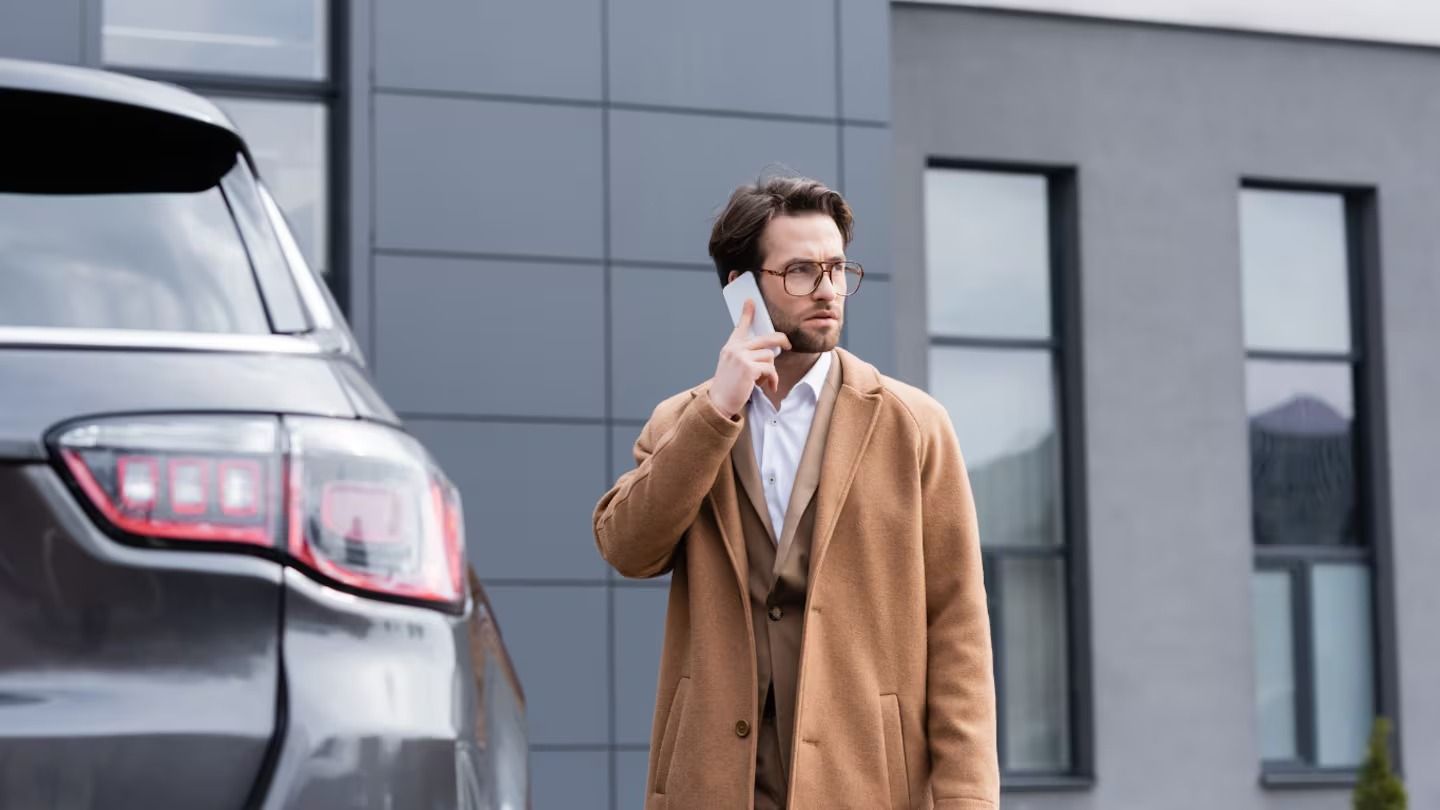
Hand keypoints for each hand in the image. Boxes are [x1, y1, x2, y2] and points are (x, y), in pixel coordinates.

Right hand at [708, 299, 790, 417]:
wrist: (718, 403)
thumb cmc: (728, 387)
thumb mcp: (731, 366)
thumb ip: (745, 356)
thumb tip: (767, 353)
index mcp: (730, 347)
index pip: (740, 326)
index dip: (747, 313)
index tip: (751, 301)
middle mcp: (735, 349)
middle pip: (766, 338)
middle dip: (781, 340)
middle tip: (788, 345)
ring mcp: (741, 357)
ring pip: (770, 356)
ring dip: (771, 371)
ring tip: (764, 381)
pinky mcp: (749, 368)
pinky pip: (770, 369)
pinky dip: (772, 379)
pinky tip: (768, 387)